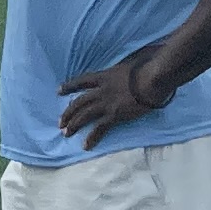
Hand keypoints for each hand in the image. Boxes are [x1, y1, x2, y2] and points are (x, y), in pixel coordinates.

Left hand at [56, 49, 172, 144]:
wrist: (151, 79)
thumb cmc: (145, 68)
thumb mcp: (129, 64)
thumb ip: (123, 69)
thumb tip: (128, 67)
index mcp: (104, 76)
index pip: (81, 81)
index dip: (69, 86)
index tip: (59, 91)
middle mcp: (101, 90)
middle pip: (79, 102)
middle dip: (68, 113)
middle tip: (60, 122)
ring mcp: (106, 103)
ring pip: (84, 116)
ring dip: (74, 125)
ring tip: (66, 134)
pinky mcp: (114, 115)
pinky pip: (99, 128)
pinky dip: (92, 137)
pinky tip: (86, 145)